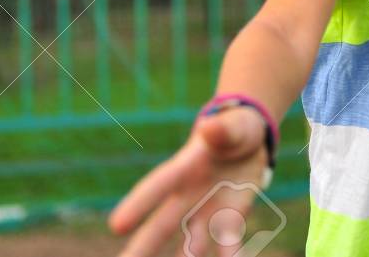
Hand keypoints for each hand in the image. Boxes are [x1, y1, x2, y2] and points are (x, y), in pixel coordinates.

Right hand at [110, 106, 270, 256]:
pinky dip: (229, 256)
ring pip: (191, 243)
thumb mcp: (234, 125)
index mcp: (186, 166)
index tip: (116, 226)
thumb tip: (209, 127)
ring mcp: (207, 211)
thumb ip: (223, 130)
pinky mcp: (229, 221)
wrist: (252, 143)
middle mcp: (189, 194)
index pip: (159, 185)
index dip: (139, 204)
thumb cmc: (235, 128)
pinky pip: (227, 243)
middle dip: (142, 247)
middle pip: (162, 225)